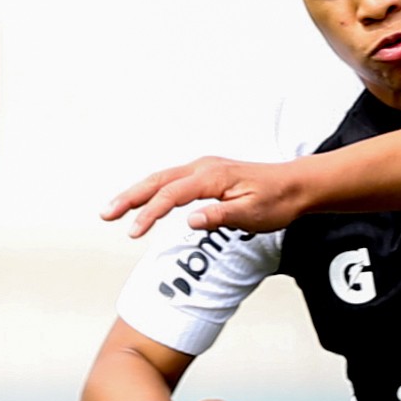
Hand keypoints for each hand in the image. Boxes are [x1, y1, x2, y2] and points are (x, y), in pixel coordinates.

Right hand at [105, 157, 312, 239]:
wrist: (295, 185)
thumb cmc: (277, 200)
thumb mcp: (253, 214)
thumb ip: (221, 216)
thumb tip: (190, 220)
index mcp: (211, 176)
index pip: (171, 195)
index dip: (150, 214)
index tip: (134, 233)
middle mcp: (203, 168)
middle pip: (157, 181)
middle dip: (129, 197)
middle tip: (106, 214)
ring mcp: (203, 169)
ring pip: (161, 179)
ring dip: (137, 194)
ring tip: (114, 210)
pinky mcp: (206, 175)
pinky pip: (172, 181)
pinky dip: (152, 191)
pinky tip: (143, 203)